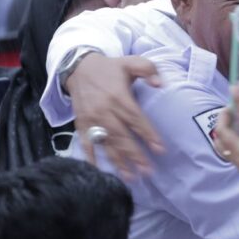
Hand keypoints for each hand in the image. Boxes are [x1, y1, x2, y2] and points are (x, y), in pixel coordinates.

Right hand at [68, 53, 164, 179]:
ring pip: (106, 143)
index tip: (159, 149)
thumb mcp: (131, 62)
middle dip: (135, 155)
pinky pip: (86, 144)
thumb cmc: (110, 68)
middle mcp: (104, 111)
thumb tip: (160, 83)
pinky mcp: (81, 124)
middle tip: (147, 171)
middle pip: (122, 136)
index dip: (148, 135)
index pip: (136, 119)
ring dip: (118, 161)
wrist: (78, 67)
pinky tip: (99, 171)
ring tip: (130, 177)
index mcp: (118, 96)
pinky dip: (91, 158)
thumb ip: (148, 70)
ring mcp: (91, 119)